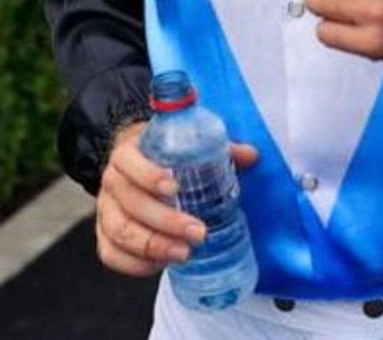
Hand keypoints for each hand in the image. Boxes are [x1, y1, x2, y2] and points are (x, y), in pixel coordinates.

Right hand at [95, 122, 257, 276]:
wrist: (133, 162)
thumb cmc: (163, 154)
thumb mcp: (187, 144)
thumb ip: (219, 148)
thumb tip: (251, 155)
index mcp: (128, 153)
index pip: (130, 163)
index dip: (149, 176)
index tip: (175, 188)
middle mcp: (111, 181)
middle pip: (131, 204)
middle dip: (165, 222)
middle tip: (198, 232)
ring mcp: (105, 209)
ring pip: (120, 232)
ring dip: (153, 247)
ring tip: (184, 254)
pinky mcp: (104, 234)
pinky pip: (111, 254)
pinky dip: (134, 264)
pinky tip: (160, 265)